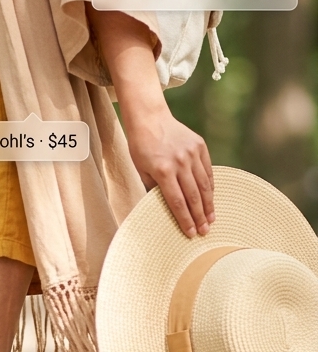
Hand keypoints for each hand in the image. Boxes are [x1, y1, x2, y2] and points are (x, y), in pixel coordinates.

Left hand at [126, 103, 214, 238]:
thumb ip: (153, 189)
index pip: (177, 202)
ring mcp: (192, 153)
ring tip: (211, 219)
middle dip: (200, 217)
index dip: (185, 219)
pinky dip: (210, 186)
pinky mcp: (200, 146)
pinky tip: (211, 198)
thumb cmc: (141, 146)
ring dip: (209, 204)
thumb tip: (164, 208)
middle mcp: (180, 162)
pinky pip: (208, 171)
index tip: (191, 233)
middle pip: (193, 196)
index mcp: (163, 170)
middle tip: (205, 231)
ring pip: (204, 185)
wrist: (150, 118)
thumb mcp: (141, 169)